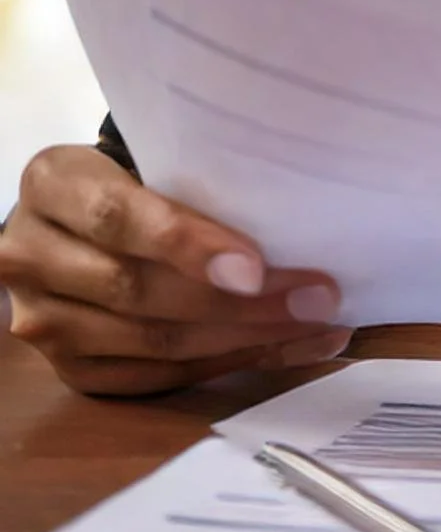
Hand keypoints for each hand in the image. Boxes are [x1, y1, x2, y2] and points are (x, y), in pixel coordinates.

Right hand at [0, 145, 349, 395]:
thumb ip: (199, 178)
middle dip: (239, 302)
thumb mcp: (149, 153)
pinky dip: (226, 366)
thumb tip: (302, 209)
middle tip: (316, 298)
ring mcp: (43, 319)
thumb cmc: (133, 173)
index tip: (256, 268)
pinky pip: (152, 378)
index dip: (188, 245)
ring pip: (150, 343)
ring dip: (245, 340)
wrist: (75, 216)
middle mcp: (32, 256)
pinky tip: (285, 349)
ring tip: (316, 325)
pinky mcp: (68, 368)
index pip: (119, 219)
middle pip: (139, 292)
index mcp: (53, 185)